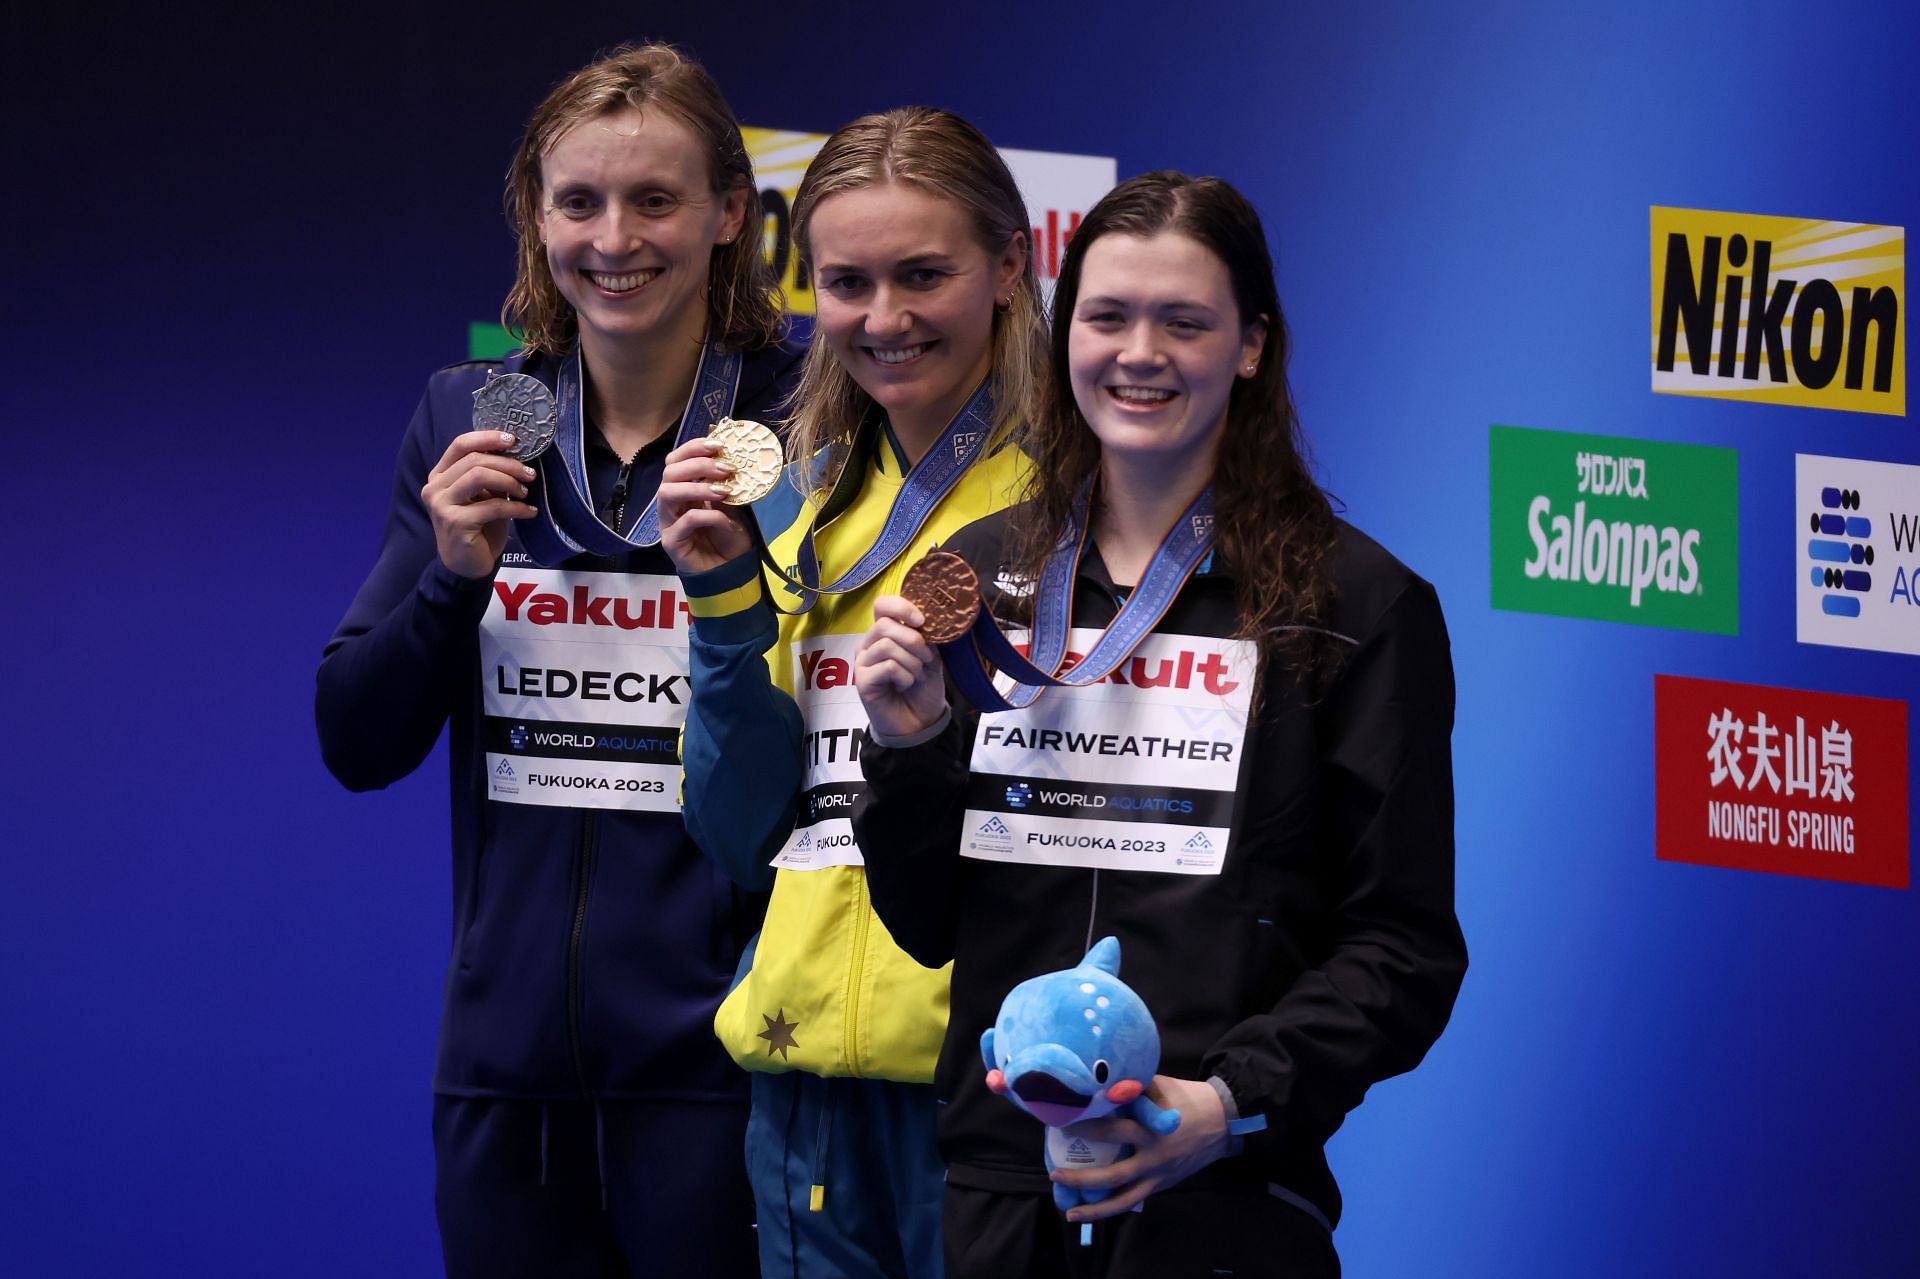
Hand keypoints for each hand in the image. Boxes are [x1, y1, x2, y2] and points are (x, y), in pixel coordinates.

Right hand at [423, 430, 538, 578]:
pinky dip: (516, 507)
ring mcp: (442, 505)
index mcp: (440, 475)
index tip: (513, 440)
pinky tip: (529, 512)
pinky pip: (493, 505)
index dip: (487, 438)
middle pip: (475, 460)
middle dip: (508, 464)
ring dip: (510, 481)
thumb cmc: (477, 528)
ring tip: (526, 492)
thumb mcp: (483, 496)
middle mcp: (435, 487)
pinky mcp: (456, 523)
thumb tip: (515, 453)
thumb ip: (490, 476)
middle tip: (530, 474)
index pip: (460, 445)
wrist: (467, 566)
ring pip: (480, 476)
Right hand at [657, 438, 753, 573]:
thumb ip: (726, 484)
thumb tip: (732, 457)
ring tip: (723, 490)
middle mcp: (671, 503)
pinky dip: (706, 515)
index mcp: (683, 489)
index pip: (676, 460)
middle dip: (697, 465)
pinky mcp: (672, 542)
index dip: (693, 448)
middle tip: (725, 468)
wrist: (730, 571)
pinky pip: (684, 521)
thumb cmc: (728, 537)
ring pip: (667, 493)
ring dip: (697, 487)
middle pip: (669, 473)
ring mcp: (668, 522)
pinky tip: (723, 518)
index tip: (718, 444)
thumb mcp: (732, 505)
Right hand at [854, 595, 948, 740]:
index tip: (922, 621)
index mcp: (884, 633)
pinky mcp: (862, 681)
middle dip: (914, 641)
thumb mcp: (930, 657)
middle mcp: (869, 644)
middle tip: (926, 660)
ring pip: (887, 645)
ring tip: (916, 676)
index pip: (882, 605)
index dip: (901, 607)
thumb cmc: (922, 687)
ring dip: (911, 662)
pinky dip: (905, 676)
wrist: (919, 722)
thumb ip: (925, 637)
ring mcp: (863, 662)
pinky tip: (905, 685)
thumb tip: (924, 621)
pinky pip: (887, 666)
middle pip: (885, 625)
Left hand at [1052, 1075, 1231, 1221]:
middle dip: (1082, 1178)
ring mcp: (1159, 1176)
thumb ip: (1130, 1088)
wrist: (1222, 1121)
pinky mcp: (1163, 1185)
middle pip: (1112, 1176)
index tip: (1062, 1124)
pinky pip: (1135, 1200)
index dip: (1086, 1128)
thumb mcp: (1158, 1086)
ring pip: (1124, 1200)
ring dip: (1096, 1209)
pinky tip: (1095, 1212)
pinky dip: (1115, 1208)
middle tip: (1056, 1174)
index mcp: (1151, 1130)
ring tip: (1070, 1213)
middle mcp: (1154, 1158)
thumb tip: (1096, 1085)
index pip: (1112, 1131)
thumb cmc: (1185, 1098)